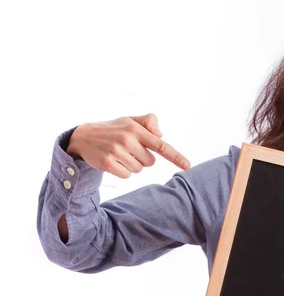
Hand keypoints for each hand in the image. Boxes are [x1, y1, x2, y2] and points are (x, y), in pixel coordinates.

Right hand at [67, 113, 190, 177]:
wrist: (83, 137)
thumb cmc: (114, 129)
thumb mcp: (130, 120)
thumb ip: (149, 122)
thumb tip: (160, 135)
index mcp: (136, 129)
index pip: (161, 145)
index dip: (175, 156)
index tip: (188, 166)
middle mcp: (127, 139)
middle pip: (150, 162)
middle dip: (142, 158)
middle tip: (128, 149)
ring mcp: (116, 152)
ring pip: (138, 169)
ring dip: (132, 164)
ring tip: (119, 153)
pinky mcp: (107, 163)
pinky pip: (126, 175)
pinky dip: (122, 171)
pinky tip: (113, 161)